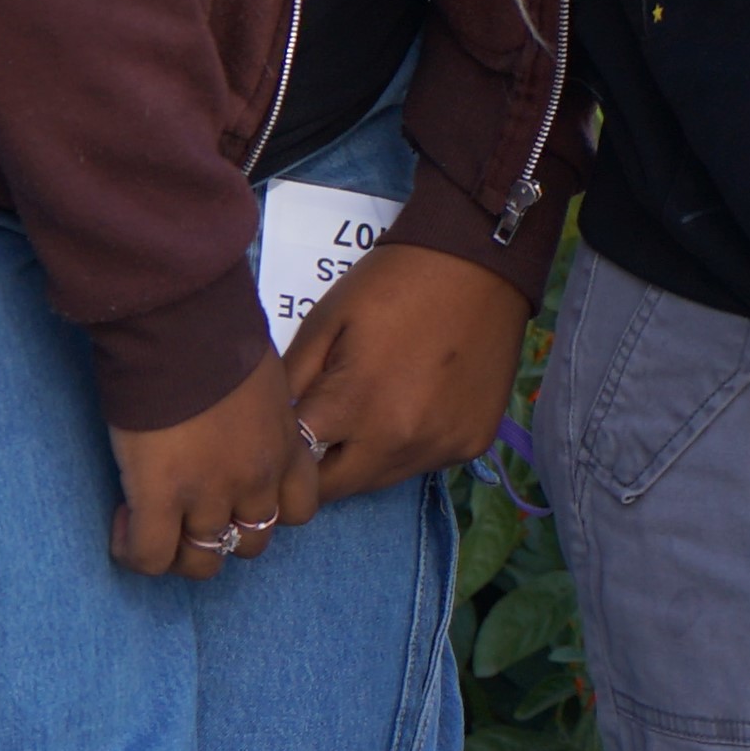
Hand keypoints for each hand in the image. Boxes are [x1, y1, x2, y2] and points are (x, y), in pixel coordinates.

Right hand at [109, 354, 322, 578]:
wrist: (182, 325)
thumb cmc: (219, 334)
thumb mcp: (264, 379)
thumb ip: (258, 413)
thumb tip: (234, 419)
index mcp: (285, 447)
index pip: (298, 511)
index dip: (265, 510)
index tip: (237, 492)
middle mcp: (255, 479)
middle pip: (250, 544)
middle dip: (220, 534)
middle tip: (187, 508)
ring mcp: (208, 494)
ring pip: (201, 562)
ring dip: (177, 550)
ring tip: (152, 519)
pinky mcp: (159, 498)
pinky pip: (151, 557)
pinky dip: (136, 550)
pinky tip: (125, 517)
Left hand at [283, 240, 534, 504]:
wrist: (480, 261)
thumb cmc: (392, 283)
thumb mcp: (325, 321)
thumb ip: (290, 383)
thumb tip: (269, 430)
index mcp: (354, 407)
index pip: (295, 471)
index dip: (281, 458)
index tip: (283, 439)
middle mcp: (399, 440)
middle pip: (335, 489)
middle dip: (318, 468)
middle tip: (323, 428)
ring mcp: (441, 445)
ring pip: (381, 479)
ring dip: (365, 457)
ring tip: (372, 409)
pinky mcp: (473, 443)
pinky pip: (425, 461)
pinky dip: (411, 444)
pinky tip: (417, 402)